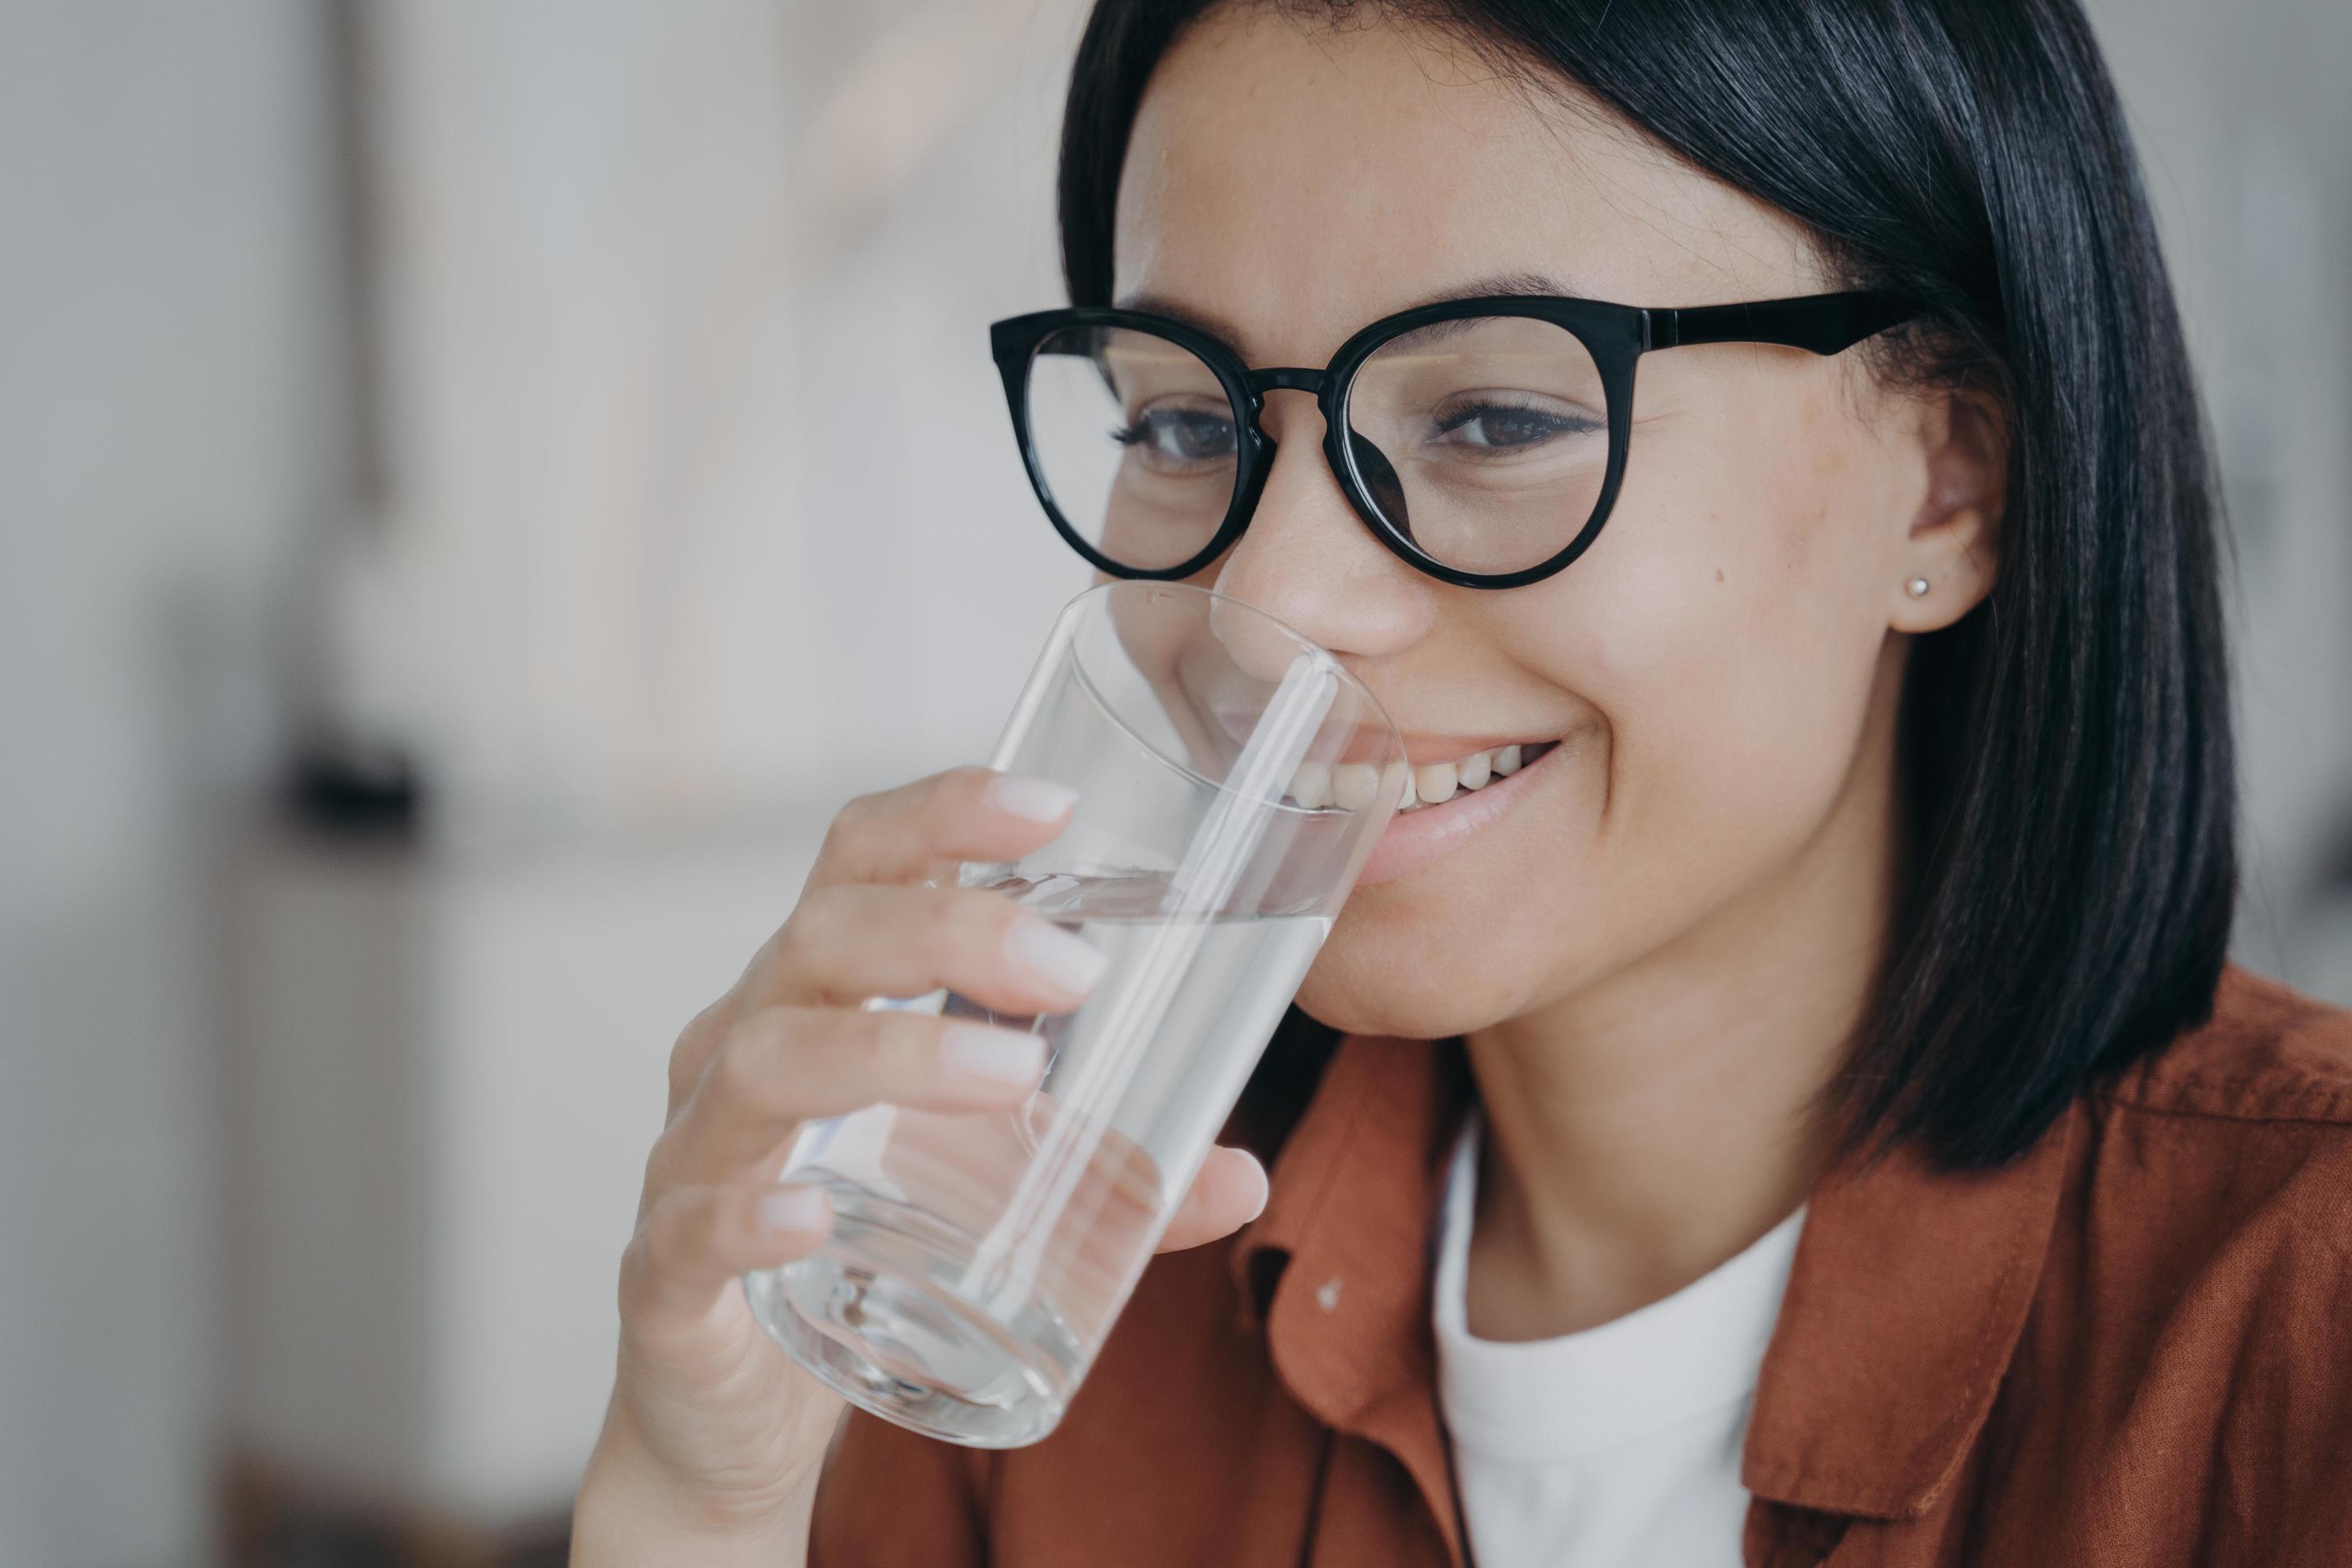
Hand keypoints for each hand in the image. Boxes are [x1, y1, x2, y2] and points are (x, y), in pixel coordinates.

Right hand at [572, 767, 1272, 1562]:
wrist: (726, 1413)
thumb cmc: (855, 1250)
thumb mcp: (984, 1191)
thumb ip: (1108, 1179)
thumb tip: (1240, 1176)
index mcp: (816, 994)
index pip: (860, 860)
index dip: (942, 814)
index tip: (1053, 807)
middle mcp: (743, 1045)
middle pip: (822, 937)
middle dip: (950, 931)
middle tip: (1075, 971)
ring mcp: (695, 1153)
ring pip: (764, 1060)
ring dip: (892, 1053)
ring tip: (1012, 1073)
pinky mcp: (665, 1271)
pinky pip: (691, 1223)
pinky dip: (751, 1213)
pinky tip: (813, 1217)